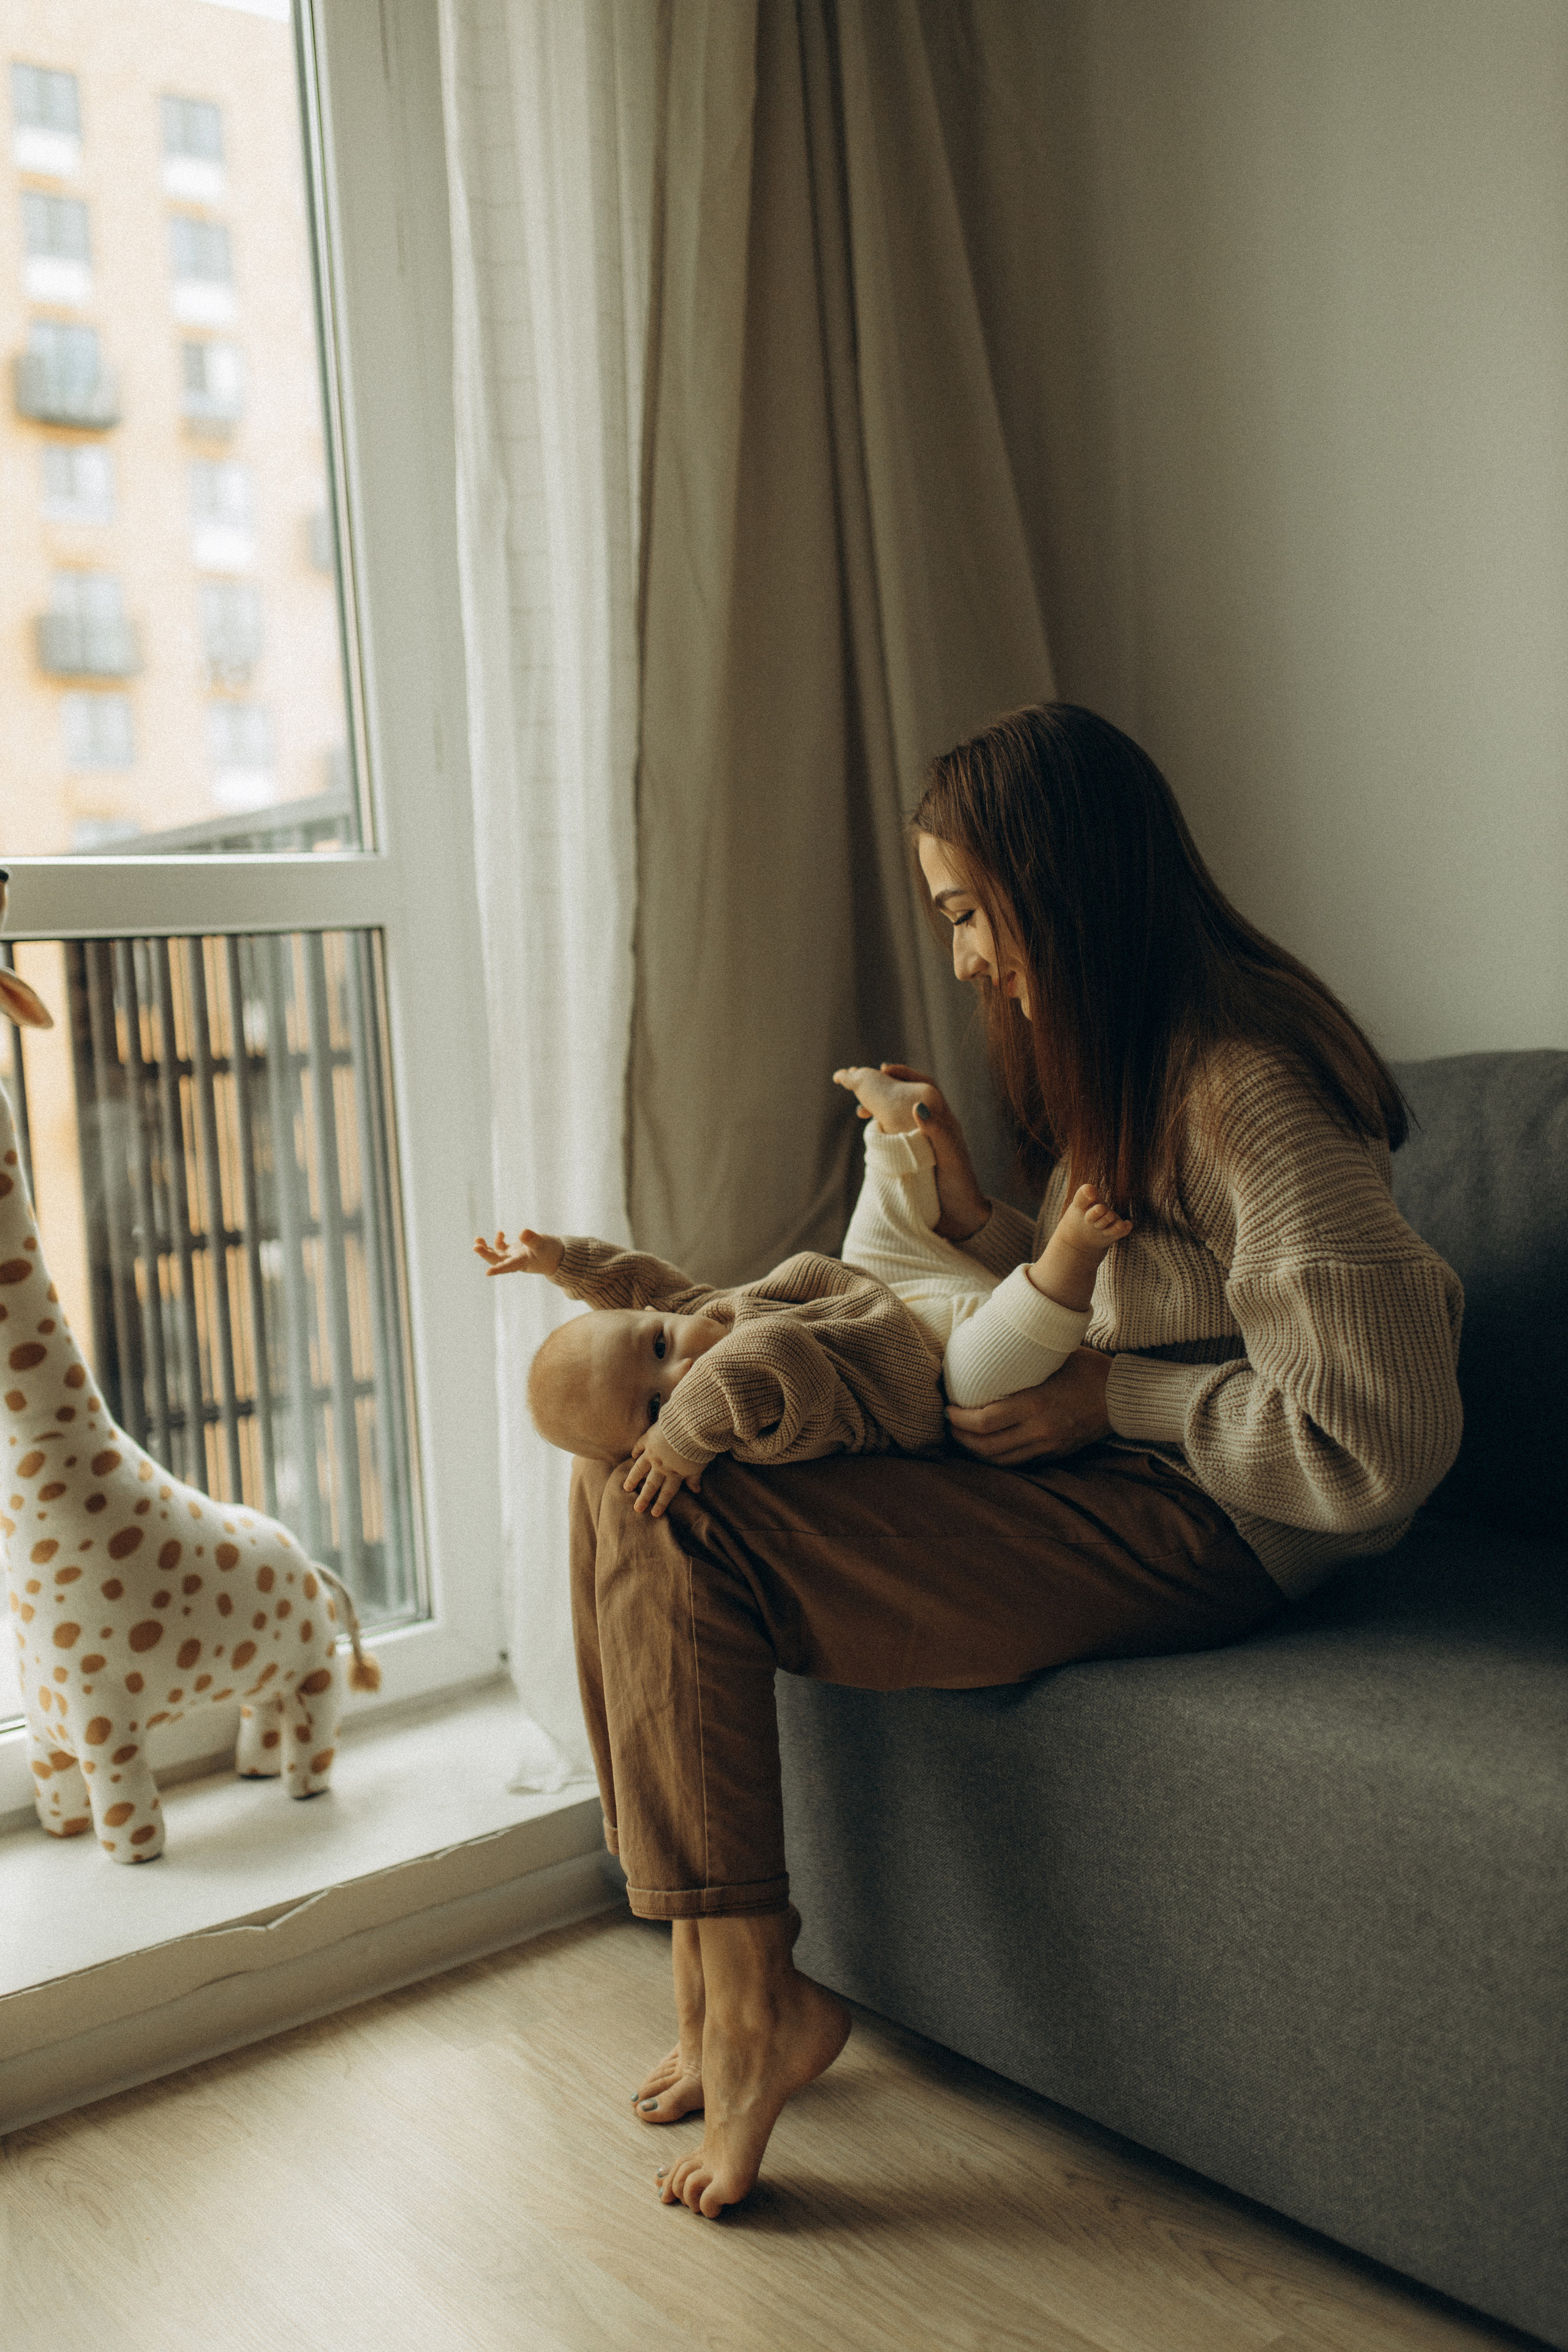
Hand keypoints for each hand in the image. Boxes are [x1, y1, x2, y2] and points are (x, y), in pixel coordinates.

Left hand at [474, 1228, 563, 1277]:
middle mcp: (515, 1261)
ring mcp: (513, 1256)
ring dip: (486, 1248)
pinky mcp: (514, 1251)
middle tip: (475, 1247)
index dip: (498, 1270)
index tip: (487, 1273)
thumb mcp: (544, 1244)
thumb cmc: (552, 1252)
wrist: (557, 1255)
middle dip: (485, 1254)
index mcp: (522, 1263)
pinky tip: (500, 1232)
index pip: (508, 1267)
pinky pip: (501, 1248)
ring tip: (477, 1239)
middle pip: (496, 1260)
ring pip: (496, 1254)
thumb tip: (521, 1232)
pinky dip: (498, 1241)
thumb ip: (533, 1239)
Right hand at [624, 1421, 706, 1517]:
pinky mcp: (649, 1438)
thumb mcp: (700, 1465)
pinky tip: (632, 1456)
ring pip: (640, 1468)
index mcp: (675, 1473)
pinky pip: (640, 1446)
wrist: (690, 1427)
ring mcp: (653, 1452)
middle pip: (651, 1484)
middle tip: (637, 1508)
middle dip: (644, 1497)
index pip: (667, 1492)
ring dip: (633, 1478)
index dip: (661, 1503)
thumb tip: (696, 1490)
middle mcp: (662, 1466)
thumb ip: (695, 1478)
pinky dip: (636, 1451)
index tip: (654, 1514)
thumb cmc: (699, 1446)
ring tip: (626, 1487)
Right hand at [873, 1064, 989, 1241]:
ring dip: (879, 1110)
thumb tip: (916, 1106)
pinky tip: (869, 1134)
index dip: (904, 1074)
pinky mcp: (911, 1161)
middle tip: (862, 1089)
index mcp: (943, 1123)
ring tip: (860, 1112)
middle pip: (906, 1099)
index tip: (882, 1069)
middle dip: (884, 1090)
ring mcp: (921, 1145)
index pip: (924, 1087)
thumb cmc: (961, 1188)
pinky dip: (879, 1131)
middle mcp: (932, 1129)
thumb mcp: (950, 1158)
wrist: (962, 1221)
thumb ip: (937, 1132)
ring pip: (896, 1118)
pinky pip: (892, 1138)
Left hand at [945, 1347, 1111, 1465]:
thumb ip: (1022, 1360)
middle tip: (950, 1426)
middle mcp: (1039, 1431)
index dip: (958, 1420)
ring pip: (1001, 1460)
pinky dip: (999, 1456)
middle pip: (986, 1446)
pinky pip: (1020, 1462)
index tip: (948, 1409)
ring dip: (977, 1451)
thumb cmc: (1087, 1369)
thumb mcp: (1054, 1356)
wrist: (1123, 1397)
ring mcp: (1048, 1446)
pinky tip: (990, 1445)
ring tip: (964, 1438)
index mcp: (1034, 1405)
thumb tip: (990, 1345)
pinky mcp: (1056, 1455)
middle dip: (961, 1439)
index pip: (983, 1421)